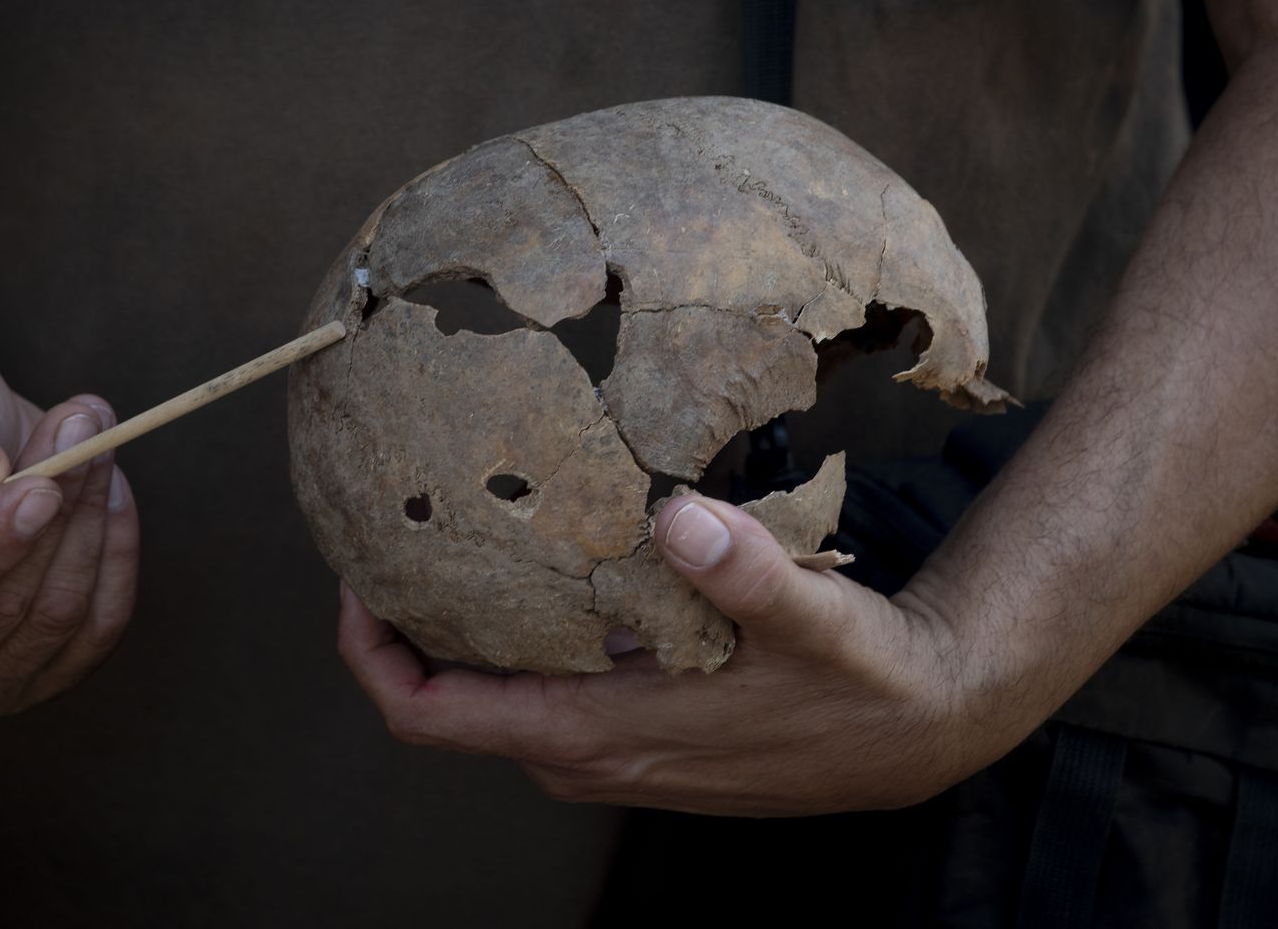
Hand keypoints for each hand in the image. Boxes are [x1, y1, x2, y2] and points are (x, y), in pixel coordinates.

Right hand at [0, 342, 139, 719]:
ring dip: (92, 522)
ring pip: (60, 615)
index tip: (40, 486)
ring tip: (92, 442)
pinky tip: (109, 493)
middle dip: (56, 511)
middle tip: (80, 425)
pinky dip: (117, 552)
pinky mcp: (44, 675)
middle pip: (2, 608)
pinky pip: (103, 624)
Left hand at [339, 495, 1015, 816]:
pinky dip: (518, 647)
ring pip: (497, 702)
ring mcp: (612, 756)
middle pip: (448, 705)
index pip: (433, 714)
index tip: (358, 578)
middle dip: (406, 632)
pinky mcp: (639, 742)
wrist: (919, 733)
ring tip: (454, 546)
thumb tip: (677, 519)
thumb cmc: (862, 684)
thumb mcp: (815, 623)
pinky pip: (543, 699)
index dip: (372, 652)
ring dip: (463, 638)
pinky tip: (541, 578)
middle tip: (399, 537)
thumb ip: (748, 575)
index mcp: (599, 733)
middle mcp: (588, 756)